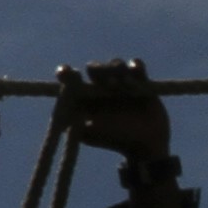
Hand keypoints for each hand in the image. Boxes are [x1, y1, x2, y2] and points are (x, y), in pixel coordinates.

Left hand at [50, 57, 172, 157]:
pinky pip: (136, 65)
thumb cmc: (114, 139)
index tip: (65, 73)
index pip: (71, 79)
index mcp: (85, 96)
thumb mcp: (89, 135)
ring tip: (121, 85)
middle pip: (94, 68)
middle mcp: (101, 86)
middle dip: (98, 70)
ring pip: (115, 64)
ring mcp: (120, 81)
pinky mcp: (140, 80)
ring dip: (116, 70)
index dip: (66, 73)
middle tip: (105, 82)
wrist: (146, 144)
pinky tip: (136, 71)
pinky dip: (135, 66)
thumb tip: (62, 110)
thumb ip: (73, 124)